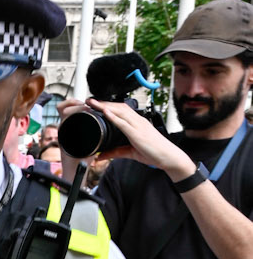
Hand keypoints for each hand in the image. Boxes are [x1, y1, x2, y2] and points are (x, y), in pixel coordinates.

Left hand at [59, 98, 184, 173]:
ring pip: (120, 112)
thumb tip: (100, 157)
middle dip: (103, 103)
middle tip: (89, 100)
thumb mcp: (130, 152)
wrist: (168, 157)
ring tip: (92, 103)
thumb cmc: (153, 152)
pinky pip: (124, 123)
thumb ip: (115, 153)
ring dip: (105, 106)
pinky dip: (114, 117)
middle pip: (118, 107)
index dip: (108, 105)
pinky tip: (106, 112)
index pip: (120, 109)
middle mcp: (138, 121)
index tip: (95, 104)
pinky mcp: (138, 134)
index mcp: (137, 123)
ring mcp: (138, 126)